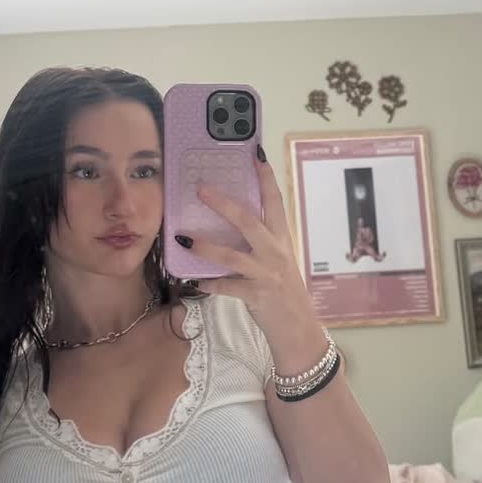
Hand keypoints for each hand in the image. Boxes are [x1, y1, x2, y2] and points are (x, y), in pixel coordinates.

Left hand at [184, 153, 323, 363]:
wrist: (298, 329)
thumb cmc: (284, 291)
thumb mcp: (278, 260)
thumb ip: (262, 241)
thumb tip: (233, 221)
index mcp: (282, 239)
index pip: (275, 201)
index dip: (266, 177)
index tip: (256, 154)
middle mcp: (275, 252)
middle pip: (249, 220)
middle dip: (223, 204)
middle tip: (200, 188)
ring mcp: (266, 274)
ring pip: (231, 256)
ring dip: (205, 247)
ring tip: (183, 239)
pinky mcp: (256, 296)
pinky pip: (226, 287)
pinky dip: (209, 284)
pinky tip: (194, 281)